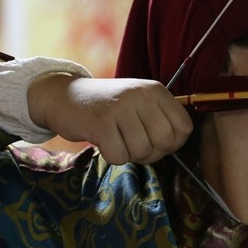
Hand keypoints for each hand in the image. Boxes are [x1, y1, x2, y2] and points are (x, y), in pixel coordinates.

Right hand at [27, 74, 193, 163]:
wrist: (63, 95)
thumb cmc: (107, 106)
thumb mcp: (139, 103)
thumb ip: (160, 120)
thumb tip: (175, 145)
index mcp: (156, 91)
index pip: (184, 127)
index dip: (173, 143)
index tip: (156, 142)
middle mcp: (141, 95)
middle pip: (166, 142)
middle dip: (152, 153)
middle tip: (134, 146)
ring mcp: (121, 108)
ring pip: (142, 151)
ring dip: (130, 155)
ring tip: (117, 140)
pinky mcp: (100, 122)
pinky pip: (119, 156)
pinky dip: (112, 156)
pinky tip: (103, 142)